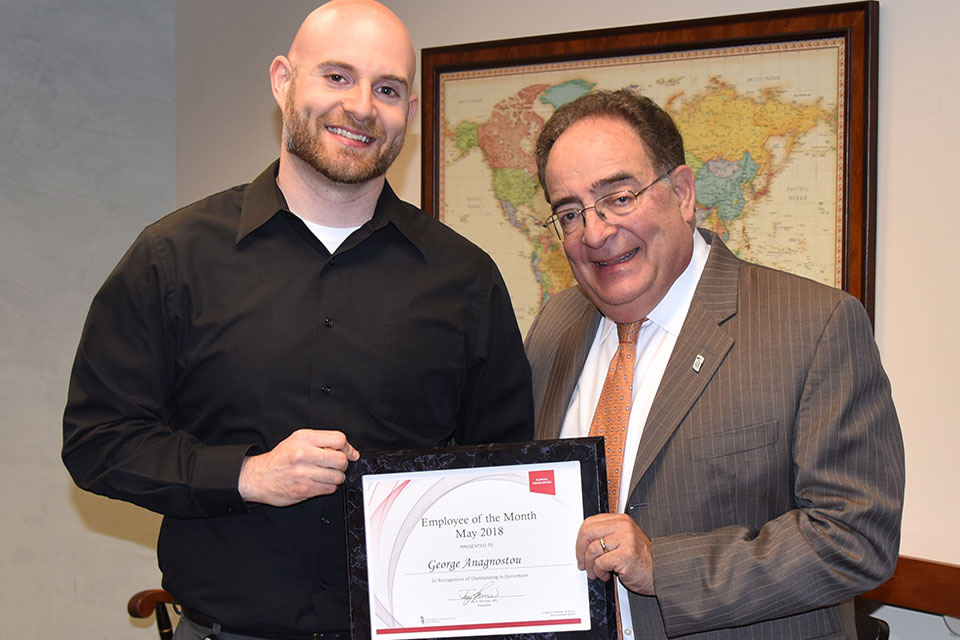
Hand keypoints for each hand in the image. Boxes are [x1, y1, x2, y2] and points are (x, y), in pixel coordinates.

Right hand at [238, 429, 358, 506]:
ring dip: (336, 477)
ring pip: (337, 476)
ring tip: (325, 475)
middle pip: (341, 459)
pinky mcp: (304, 489)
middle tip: (334, 466)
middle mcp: (304, 453)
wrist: (258, 477)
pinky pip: (329, 489)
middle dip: (342, 464)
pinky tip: (318, 483)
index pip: (339, 439)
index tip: (350, 453)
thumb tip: (350, 451)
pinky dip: (328, 487)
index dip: (348, 448)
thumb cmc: (280, 459)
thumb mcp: (298, 440)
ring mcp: (303, 472)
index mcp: (304, 438)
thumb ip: (322, 441)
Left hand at [575, 513, 654, 594]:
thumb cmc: (642, 560)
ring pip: (592, 549)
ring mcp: (625, 539)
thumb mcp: (624, 540)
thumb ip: (608, 535)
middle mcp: (623, 527)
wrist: (661, 572)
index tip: (579, 549)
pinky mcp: (625, 555)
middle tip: (582, 562)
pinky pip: (600, 563)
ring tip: (596, 572)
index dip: (580, 538)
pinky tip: (607, 575)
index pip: (590, 522)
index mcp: (621, 520)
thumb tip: (584, 542)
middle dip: (580, 550)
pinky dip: (600, 572)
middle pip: (588, 533)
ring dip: (591, 565)